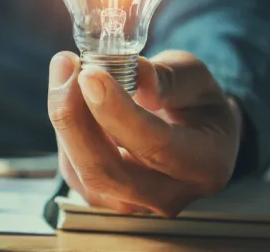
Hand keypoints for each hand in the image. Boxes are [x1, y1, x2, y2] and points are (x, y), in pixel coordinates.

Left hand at [48, 50, 241, 216]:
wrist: (192, 134)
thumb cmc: (195, 102)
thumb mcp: (194, 77)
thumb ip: (168, 76)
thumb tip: (134, 74)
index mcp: (204, 165)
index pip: (154, 145)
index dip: (116, 111)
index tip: (89, 74)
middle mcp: (168, 196)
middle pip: (105, 172)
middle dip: (75, 118)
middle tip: (65, 66)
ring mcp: (131, 203)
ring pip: (80, 171)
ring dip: (65, 117)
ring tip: (67, 70)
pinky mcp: (101, 198)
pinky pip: (70, 167)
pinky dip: (65, 128)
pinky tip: (70, 96)